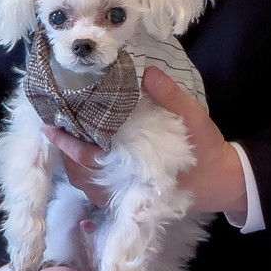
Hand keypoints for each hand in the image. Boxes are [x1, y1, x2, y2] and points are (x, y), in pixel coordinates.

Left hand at [40, 65, 248, 222]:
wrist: (222, 182)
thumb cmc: (205, 150)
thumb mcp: (193, 117)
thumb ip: (169, 95)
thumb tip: (146, 71)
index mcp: (132, 167)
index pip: (85, 156)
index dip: (65, 141)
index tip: (48, 125)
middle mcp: (122, 187)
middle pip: (79, 173)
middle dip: (63, 152)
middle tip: (53, 127)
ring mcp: (125, 196)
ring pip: (86, 184)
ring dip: (73, 163)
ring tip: (65, 139)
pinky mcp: (131, 199)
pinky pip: (96, 190)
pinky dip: (85, 174)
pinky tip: (85, 156)